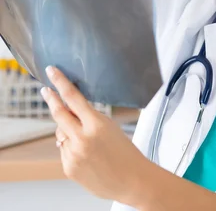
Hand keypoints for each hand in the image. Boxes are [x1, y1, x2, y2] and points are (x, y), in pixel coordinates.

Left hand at [41, 66, 152, 205]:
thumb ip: (88, 117)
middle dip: (51, 100)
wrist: (131, 181)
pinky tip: (86, 154)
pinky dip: (70, 147)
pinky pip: (63, 149)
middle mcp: (81, 139)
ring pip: (60, 133)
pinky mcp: (68, 168)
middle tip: (46, 90)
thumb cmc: (125, 152)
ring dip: (67, 130)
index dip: (60, 82)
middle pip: (59, 114)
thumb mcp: (110, 125)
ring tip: (87, 140)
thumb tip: (68, 110)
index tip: (51, 72)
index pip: (73, 97)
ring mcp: (73, 155)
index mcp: (95, 125)